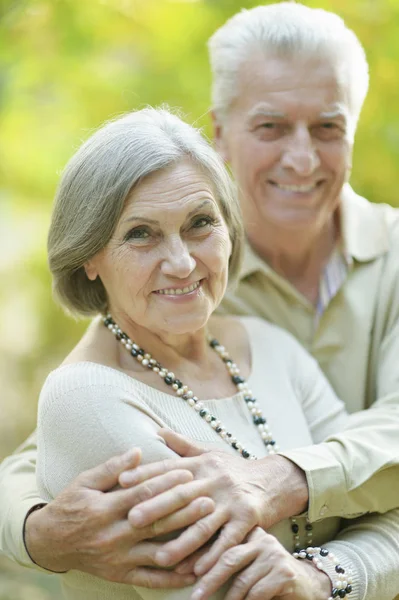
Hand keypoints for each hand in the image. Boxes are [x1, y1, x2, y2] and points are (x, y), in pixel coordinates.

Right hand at [25, 448, 212, 586]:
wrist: (50, 542)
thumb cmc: (71, 505)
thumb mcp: (85, 481)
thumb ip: (112, 468)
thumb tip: (138, 451)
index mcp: (105, 508)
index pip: (142, 494)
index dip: (166, 483)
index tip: (188, 473)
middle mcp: (112, 535)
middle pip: (154, 522)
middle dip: (184, 511)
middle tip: (209, 500)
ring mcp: (117, 558)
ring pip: (156, 552)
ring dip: (185, 544)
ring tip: (209, 535)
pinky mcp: (119, 575)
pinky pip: (149, 579)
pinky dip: (172, 578)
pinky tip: (193, 572)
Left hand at [119, 430, 307, 573]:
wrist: (273, 480)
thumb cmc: (232, 469)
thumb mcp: (209, 453)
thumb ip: (182, 446)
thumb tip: (156, 431)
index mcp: (202, 463)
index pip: (169, 468)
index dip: (144, 474)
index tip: (121, 481)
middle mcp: (215, 479)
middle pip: (182, 494)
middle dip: (156, 508)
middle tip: (132, 520)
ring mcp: (232, 499)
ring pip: (203, 523)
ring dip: (182, 542)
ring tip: (161, 557)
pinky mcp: (248, 518)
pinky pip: (228, 541)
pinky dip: (212, 557)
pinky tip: (197, 572)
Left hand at [188, 528, 331, 599]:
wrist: (308, 586)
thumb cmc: (269, 577)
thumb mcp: (249, 564)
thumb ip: (229, 560)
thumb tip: (192, 570)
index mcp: (250, 532)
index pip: (222, 542)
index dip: (201, 557)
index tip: (182, 571)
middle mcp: (262, 539)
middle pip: (230, 558)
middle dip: (210, 579)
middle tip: (196, 596)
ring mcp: (274, 555)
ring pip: (243, 581)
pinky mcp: (284, 573)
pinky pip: (257, 593)